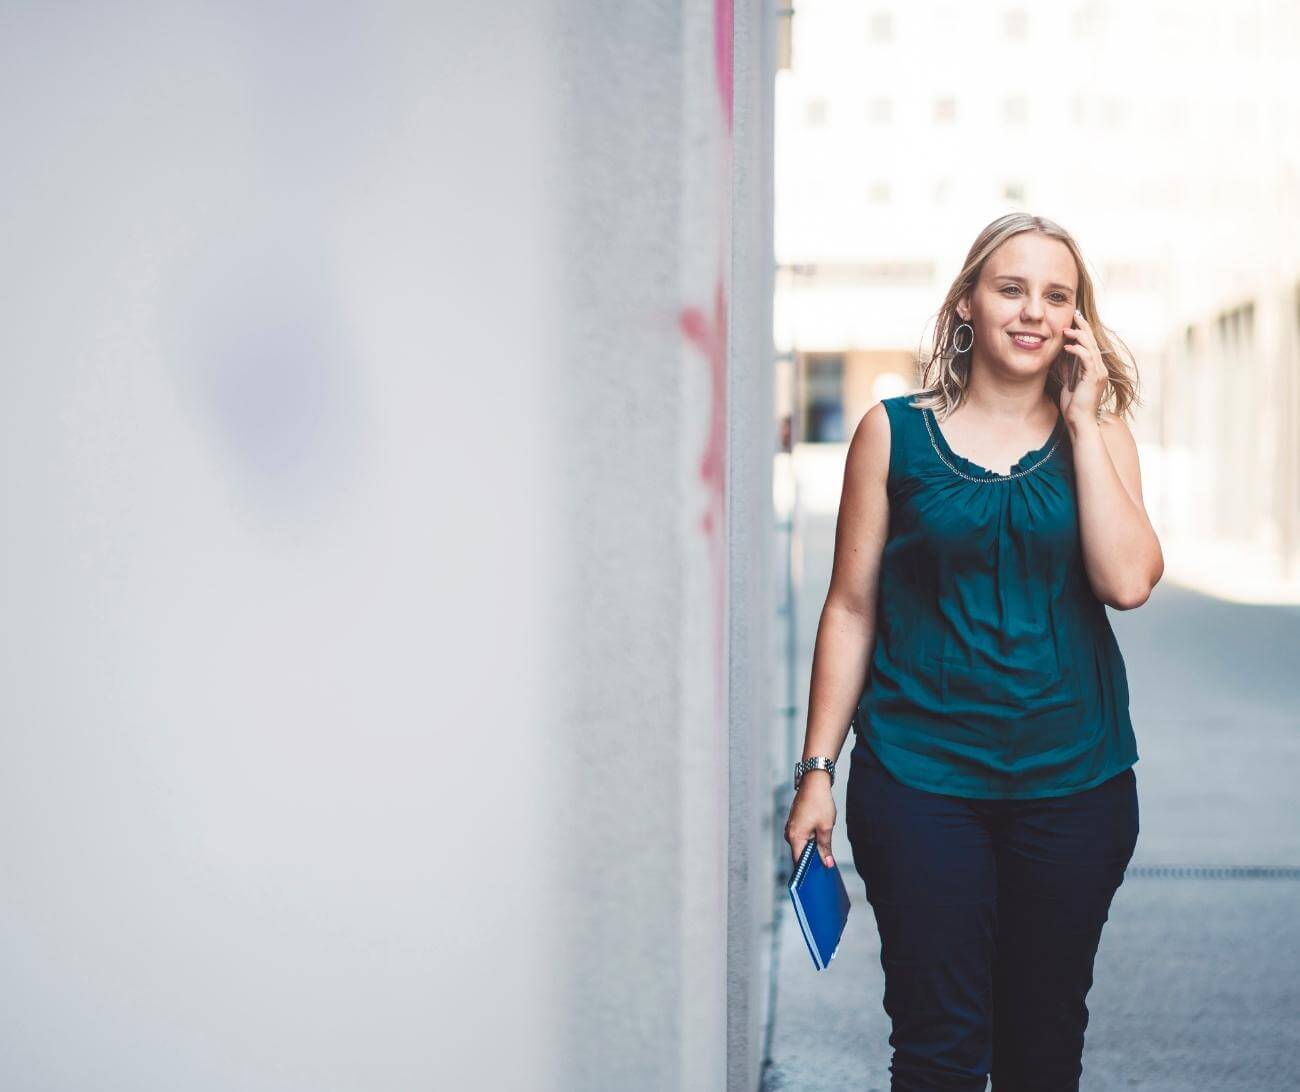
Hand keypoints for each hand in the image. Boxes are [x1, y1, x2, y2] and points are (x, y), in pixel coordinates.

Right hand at [784, 777, 836, 867]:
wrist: (814, 782)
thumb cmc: (819, 802)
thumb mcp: (825, 827)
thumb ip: (825, 848)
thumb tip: (827, 863)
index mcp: (795, 836)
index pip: (798, 861)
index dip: (807, 871)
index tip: (816, 879)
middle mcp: (789, 833)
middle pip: (800, 853)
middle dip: (812, 859)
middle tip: (826, 865)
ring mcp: (791, 827)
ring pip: (802, 844)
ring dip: (812, 848)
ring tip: (825, 848)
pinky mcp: (795, 822)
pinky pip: (801, 836)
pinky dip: (810, 839)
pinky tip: (821, 837)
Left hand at [1058, 309, 1105, 424]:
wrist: (1079, 421)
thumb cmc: (1073, 406)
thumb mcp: (1068, 381)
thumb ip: (1067, 368)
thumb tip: (1061, 354)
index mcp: (1095, 368)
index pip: (1090, 344)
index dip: (1083, 330)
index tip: (1074, 319)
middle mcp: (1100, 368)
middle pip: (1093, 341)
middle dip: (1083, 326)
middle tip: (1074, 314)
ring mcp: (1098, 373)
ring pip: (1091, 347)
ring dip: (1078, 336)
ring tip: (1066, 330)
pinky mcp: (1094, 378)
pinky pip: (1087, 358)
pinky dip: (1077, 350)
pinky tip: (1067, 346)